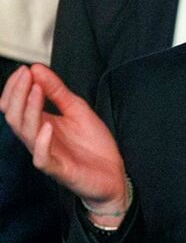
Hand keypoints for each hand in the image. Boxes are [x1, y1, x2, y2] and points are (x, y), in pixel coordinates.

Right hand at [0, 64, 126, 212]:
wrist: (113, 173)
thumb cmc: (93, 144)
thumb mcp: (77, 109)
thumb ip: (58, 91)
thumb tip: (37, 69)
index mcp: (40, 124)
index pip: (15, 105)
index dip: (15, 88)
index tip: (25, 69)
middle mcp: (38, 139)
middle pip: (14, 117)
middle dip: (18, 94)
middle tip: (27, 76)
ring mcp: (47, 154)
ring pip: (26, 133)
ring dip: (30, 110)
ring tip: (37, 91)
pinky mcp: (58, 169)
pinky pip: (42, 158)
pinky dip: (42, 142)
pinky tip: (47, 127)